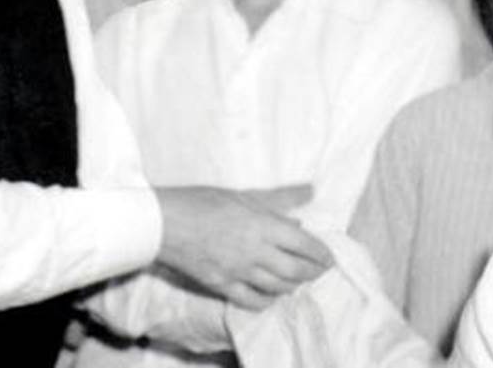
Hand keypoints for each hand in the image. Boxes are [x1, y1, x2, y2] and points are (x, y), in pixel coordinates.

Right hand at [152, 185, 333, 310]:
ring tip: (299, 280)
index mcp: (263, 225)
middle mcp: (256, 252)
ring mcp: (239, 272)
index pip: (305, 245)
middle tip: (319, 270)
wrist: (163, 223)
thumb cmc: (202, 201)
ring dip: (294, 285)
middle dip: (313, 272)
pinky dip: (268, 300)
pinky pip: (253, 300)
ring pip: (278, 287)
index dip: (322, 254)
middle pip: (296, 270)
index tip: (329, 257)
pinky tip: (271, 295)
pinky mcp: (222, 285)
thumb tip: (310, 191)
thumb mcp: (243, 194)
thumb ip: (280, 197)